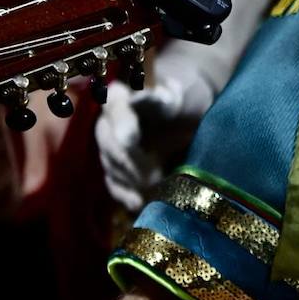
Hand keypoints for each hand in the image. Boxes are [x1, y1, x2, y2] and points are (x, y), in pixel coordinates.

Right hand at [94, 52, 215, 210]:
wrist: (189, 113)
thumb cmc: (188, 99)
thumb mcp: (185, 94)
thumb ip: (173, 98)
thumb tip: (164, 97)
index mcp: (123, 96)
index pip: (116, 108)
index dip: (122, 124)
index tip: (131, 140)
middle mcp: (109, 121)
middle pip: (109, 143)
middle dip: (129, 161)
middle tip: (153, 176)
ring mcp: (111, 146)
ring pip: (111, 166)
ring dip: (129, 182)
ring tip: (149, 193)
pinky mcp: (119, 168)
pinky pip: (115, 183)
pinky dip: (125, 195)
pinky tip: (137, 204)